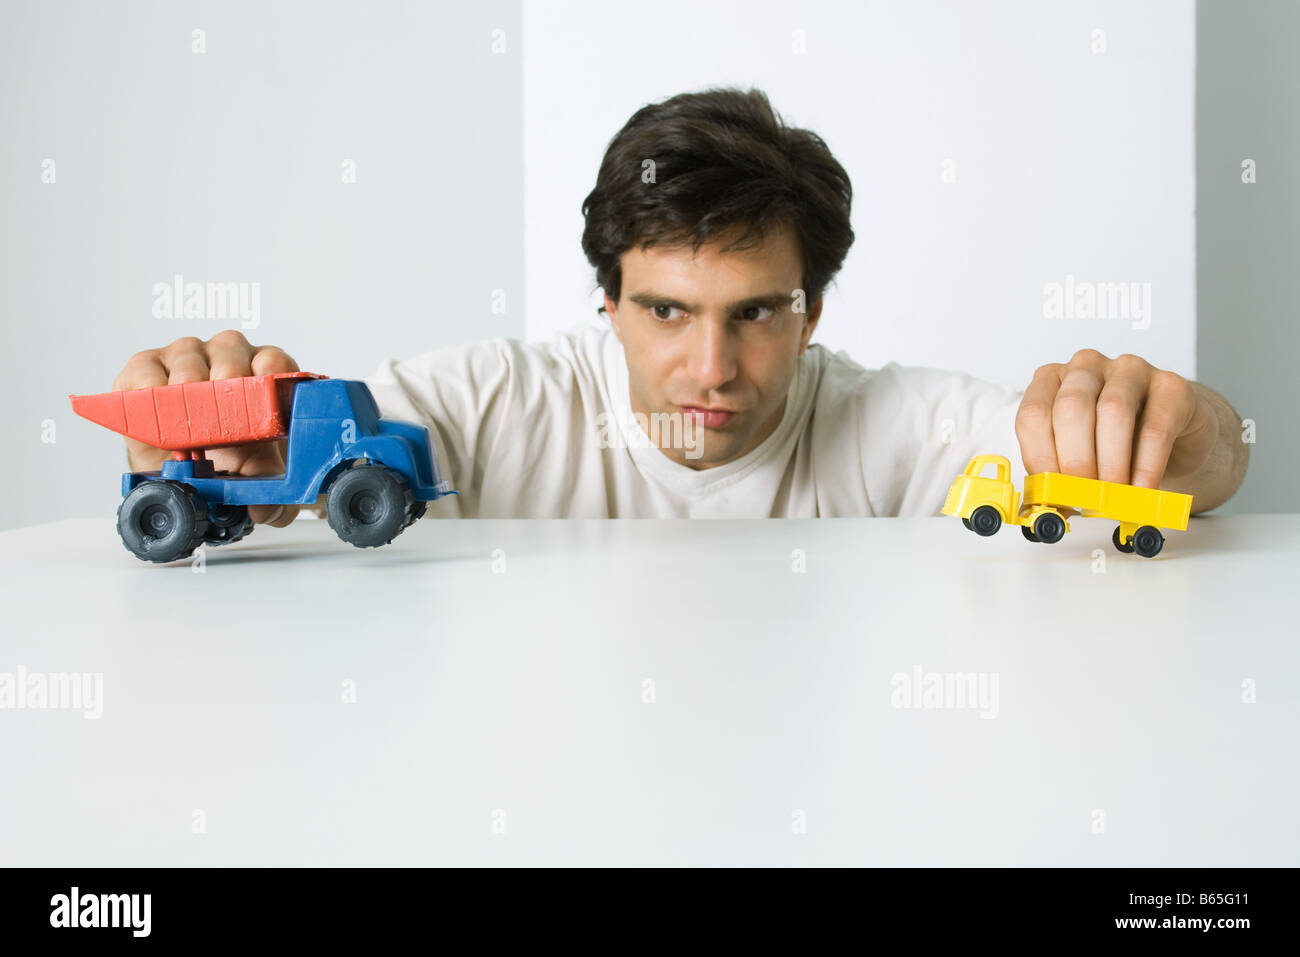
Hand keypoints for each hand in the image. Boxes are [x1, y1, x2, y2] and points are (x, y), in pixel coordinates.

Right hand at [112, 330, 301, 525]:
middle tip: (222, 415)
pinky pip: (146, 368)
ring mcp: (187, 358)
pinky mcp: (147, 367)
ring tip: (187, 421)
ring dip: (188, 388)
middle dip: (227, 383)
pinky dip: (148, 387)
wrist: (180, 468)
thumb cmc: (225, 457)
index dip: (271, 375)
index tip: (266, 399)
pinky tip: (156, 410)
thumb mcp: (257, 478)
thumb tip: (265, 508)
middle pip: (231, 351)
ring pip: (188, 356)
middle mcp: (228, 358)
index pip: (273, 360)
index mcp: (264, 376)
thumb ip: (273, 494)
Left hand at [1014, 349, 1216, 489]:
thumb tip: (1044, 510)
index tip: (1052, 493)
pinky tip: (1142, 489)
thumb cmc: (1117, 446)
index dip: (1040, 459)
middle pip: (1071, 409)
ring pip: (1113, 412)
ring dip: (1111, 463)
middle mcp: (1087, 368)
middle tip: (1083, 498)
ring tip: (1113, 496)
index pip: (1033, 416)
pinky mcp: (1171, 387)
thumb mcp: (1078, 455)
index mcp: (1052, 381)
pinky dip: (1146, 466)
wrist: (1174, 440)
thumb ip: (1058, 473)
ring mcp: (1130, 371)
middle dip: (1075, 461)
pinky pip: (1155, 427)